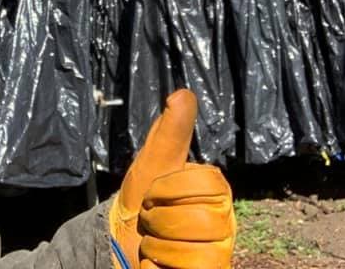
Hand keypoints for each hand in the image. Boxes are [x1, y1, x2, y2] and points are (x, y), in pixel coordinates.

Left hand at [109, 89, 235, 268]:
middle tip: (151, 219)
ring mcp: (219, 252)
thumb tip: (183, 93)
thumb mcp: (151, 164)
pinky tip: (159, 264)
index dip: (170, 187)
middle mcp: (225, 223)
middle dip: (162, 218)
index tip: (153, 192)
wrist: (119, 242)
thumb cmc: (139, 201)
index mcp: (216, 192)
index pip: (208, 182)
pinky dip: (165, 268)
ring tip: (155, 243)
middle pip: (205, 217)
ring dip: (161, 246)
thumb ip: (170, 132)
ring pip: (199, 250)